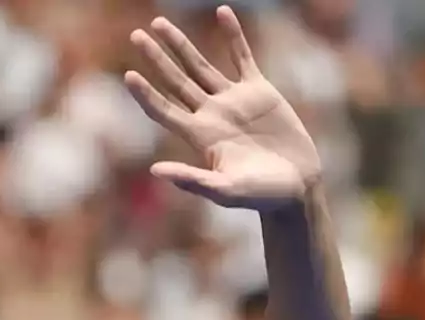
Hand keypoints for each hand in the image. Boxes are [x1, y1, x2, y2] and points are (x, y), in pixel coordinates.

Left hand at [125, 6, 320, 210]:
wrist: (296, 187)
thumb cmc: (259, 195)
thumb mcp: (224, 190)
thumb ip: (192, 180)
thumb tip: (155, 170)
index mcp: (198, 137)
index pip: (164, 110)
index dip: (146, 94)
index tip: (128, 75)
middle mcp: (210, 115)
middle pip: (175, 81)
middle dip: (156, 59)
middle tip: (136, 36)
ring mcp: (233, 101)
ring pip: (200, 66)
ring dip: (180, 45)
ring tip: (159, 23)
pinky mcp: (259, 91)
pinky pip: (242, 57)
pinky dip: (233, 35)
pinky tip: (222, 12)